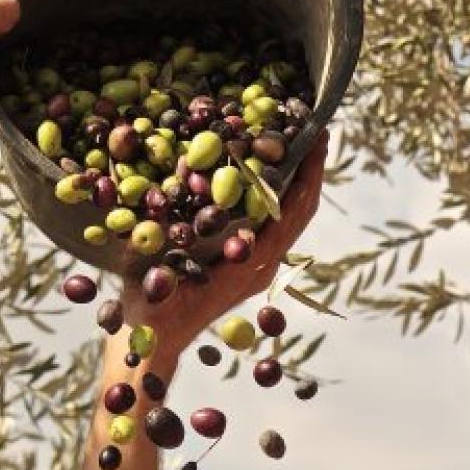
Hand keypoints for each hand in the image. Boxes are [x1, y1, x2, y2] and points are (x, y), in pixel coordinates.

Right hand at [119, 131, 328, 354]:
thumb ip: (165, 234)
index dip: (307, 177)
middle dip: (311, 170)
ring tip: (299, 142)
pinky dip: (280, 196)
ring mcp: (257, 266)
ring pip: (290, 218)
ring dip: (299, 181)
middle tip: (315, 128)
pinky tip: (270, 173)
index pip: (291, 215)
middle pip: (300, 212)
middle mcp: (262, 265)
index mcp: (249, 266)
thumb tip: (183, 177)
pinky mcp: (246, 264)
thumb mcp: (158, 270)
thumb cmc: (153, 310)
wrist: (154, 341)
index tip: (316, 141)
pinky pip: (274, 225)